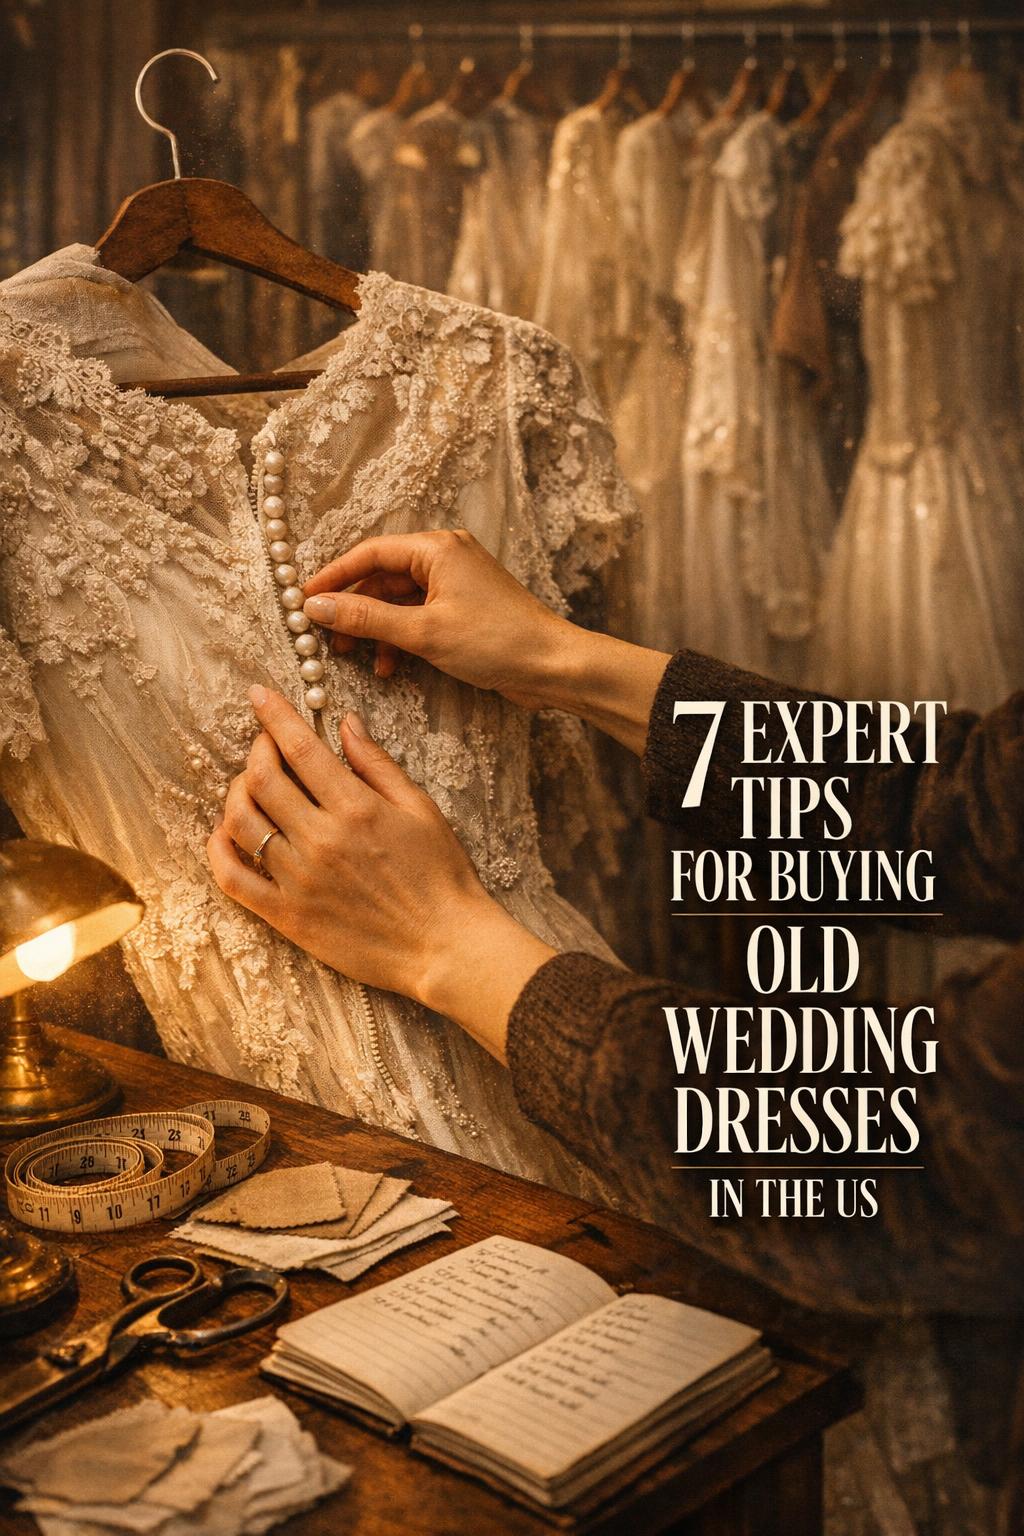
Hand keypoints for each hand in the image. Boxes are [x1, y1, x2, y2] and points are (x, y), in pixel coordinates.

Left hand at [207, 688, 553, 1055]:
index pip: (300, 747)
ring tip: (249, 787)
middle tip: (264, 744)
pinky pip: (233, 878)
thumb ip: (377, 764)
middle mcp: (321, 840)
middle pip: (261, 779)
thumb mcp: (420, 808)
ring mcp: (299, 879)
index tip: (259, 694)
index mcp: (356, 808)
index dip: (274, 714)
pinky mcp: (287, 915)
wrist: (444, 946)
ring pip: (241, 822)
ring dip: (236, 794)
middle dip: (256, 750)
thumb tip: (345, 724)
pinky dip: (218, 850)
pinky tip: (225, 834)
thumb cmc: (440, 875)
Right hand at [302, 530, 573, 709]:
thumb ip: (366, 619)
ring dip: (375, 629)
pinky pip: (418, 618)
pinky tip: (388, 666)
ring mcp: (456, 585)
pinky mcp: (464, 611)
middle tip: (327, 638)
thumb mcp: (423, 632)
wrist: (553, 666)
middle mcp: (445, 558)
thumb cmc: (496, 641)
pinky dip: (400, 639)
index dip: (334, 577)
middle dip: (354, 609)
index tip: (304, 601)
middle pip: (382, 577)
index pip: (370, 553)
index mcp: (437, 548)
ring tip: (354, 657)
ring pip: (399, 601)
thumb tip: (316, 608)